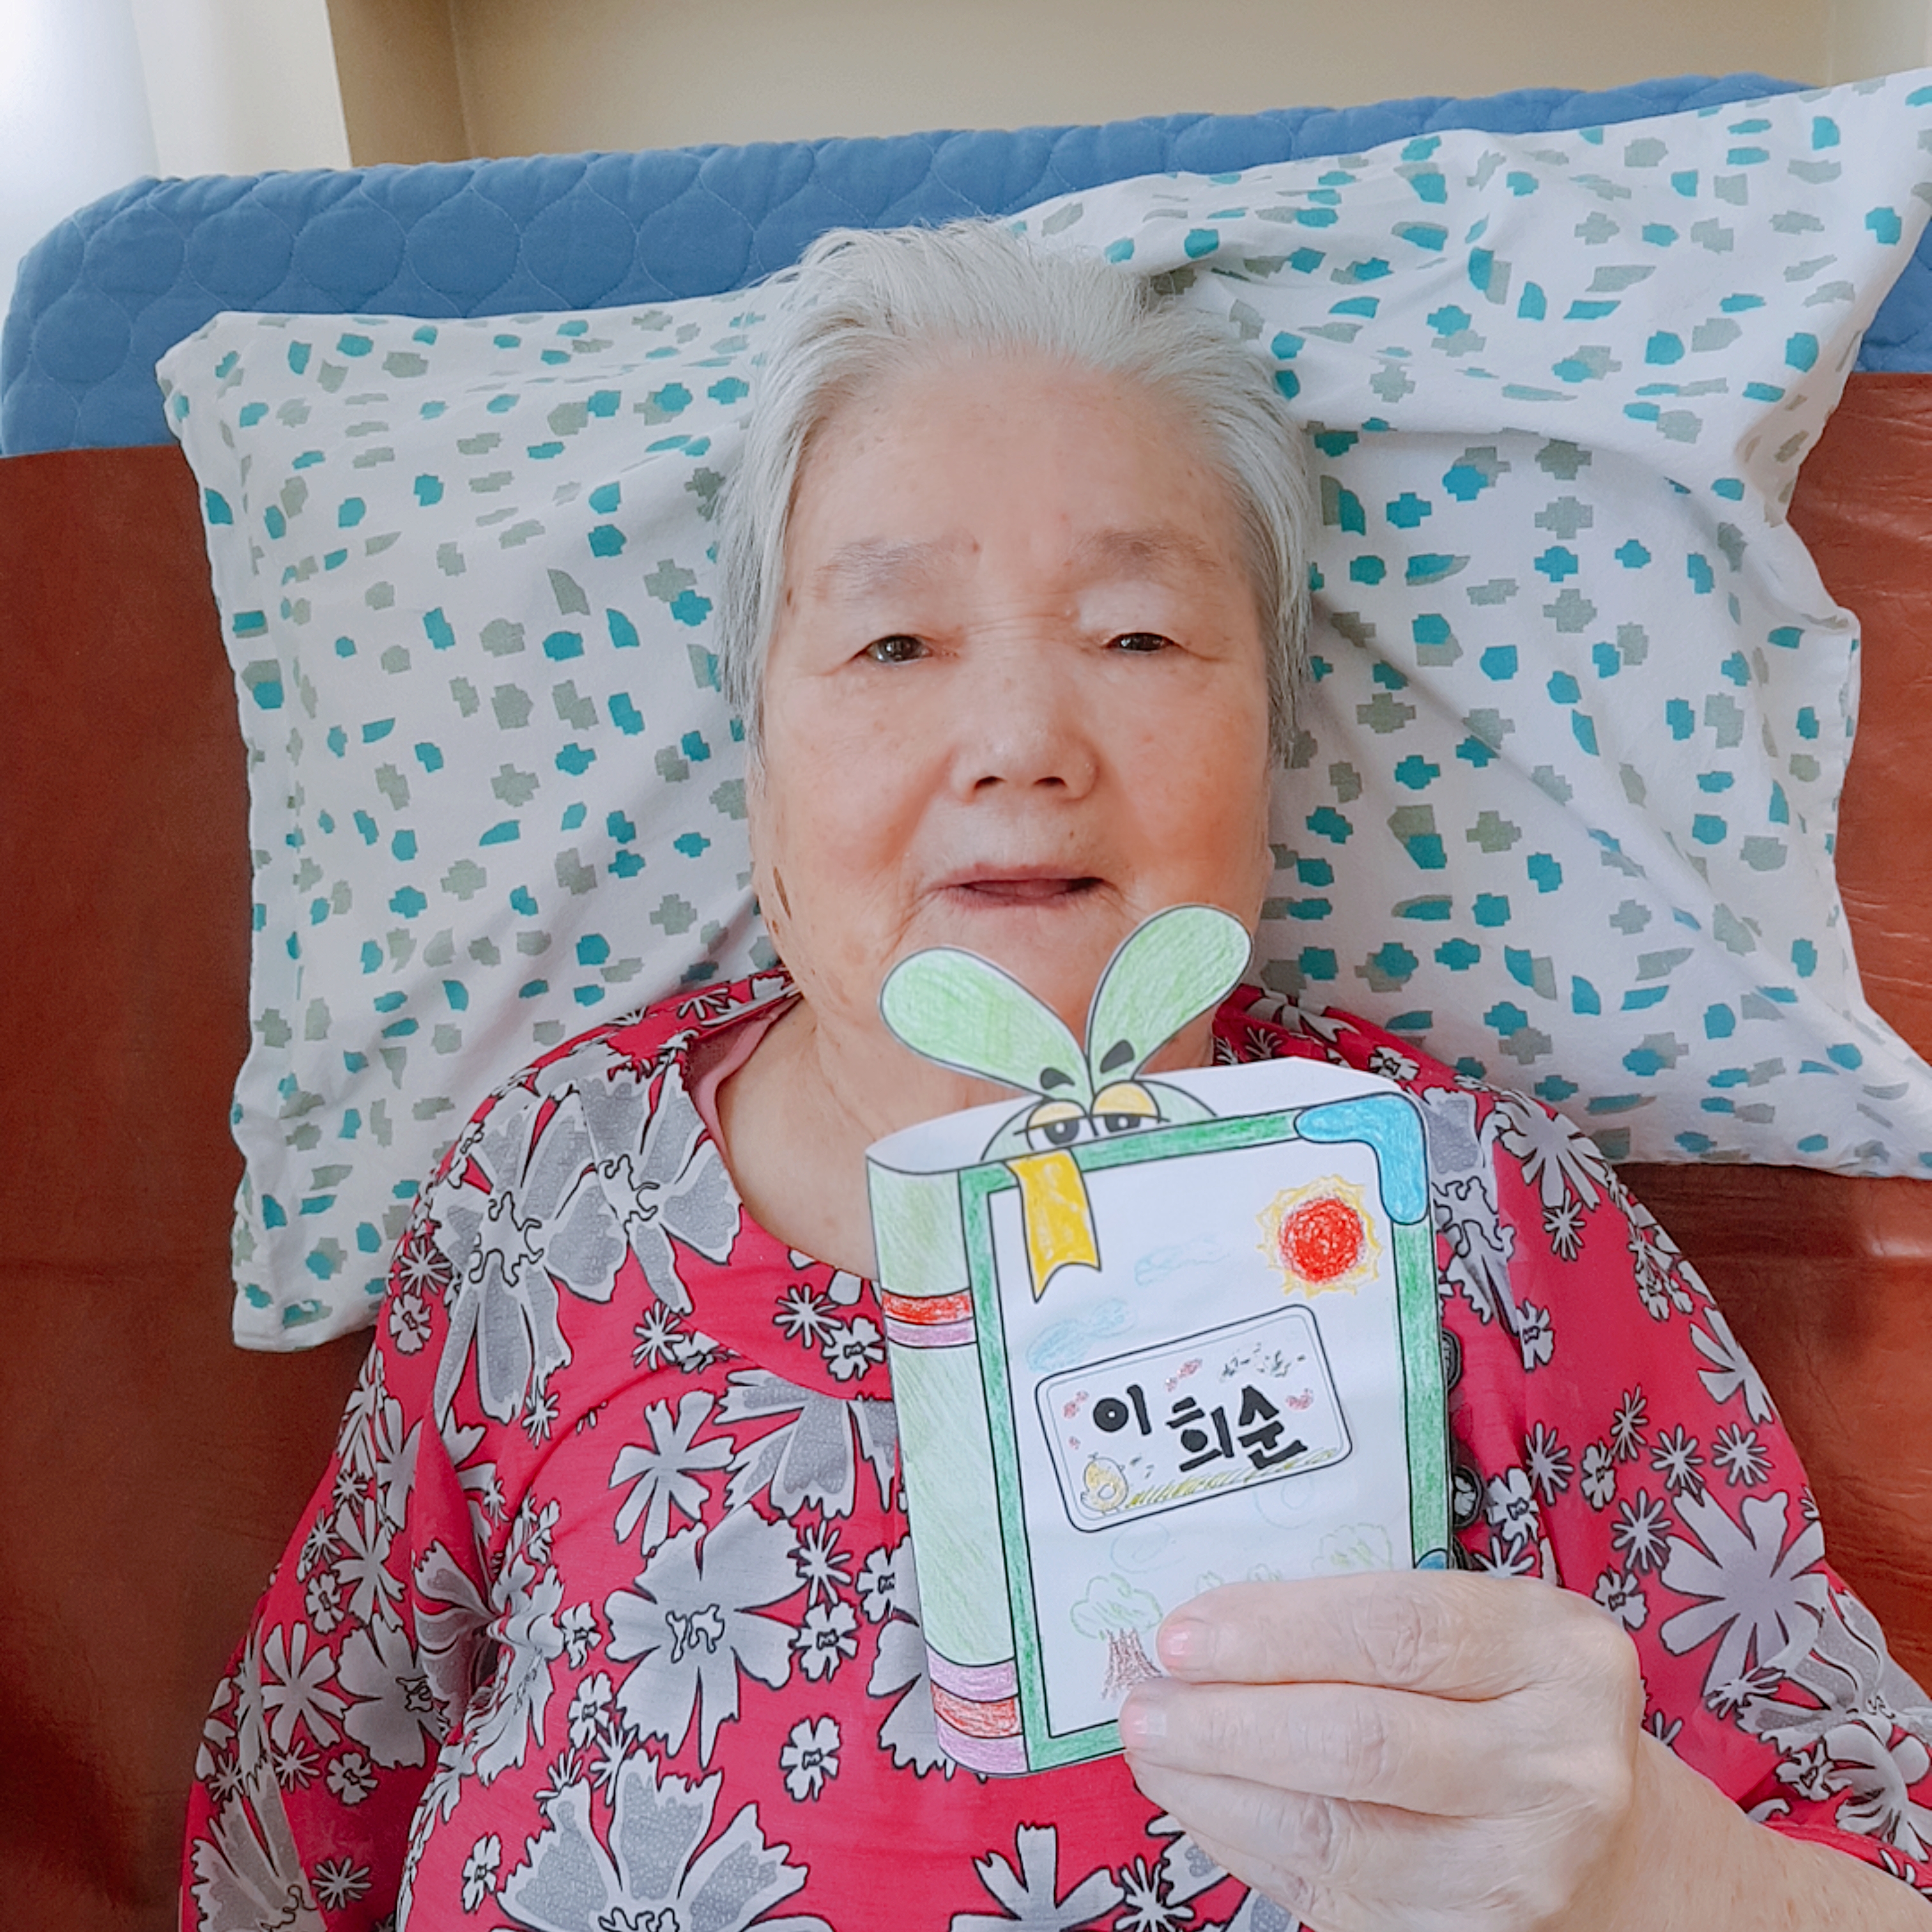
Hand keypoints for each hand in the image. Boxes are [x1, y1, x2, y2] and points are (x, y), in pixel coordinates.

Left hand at [1117, 1571, 1649, 1931]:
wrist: (1618, 1847)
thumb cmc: (1512, 1705)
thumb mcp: (1478, 1629)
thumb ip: (1363, 1621)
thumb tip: (1206, 1629)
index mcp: (1559, 1653)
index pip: (1396, 1629)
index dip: (1275, 1631)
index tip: (1182, 1633)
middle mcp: (1557, 1766)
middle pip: (1361, 1739)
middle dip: (1229, 1721)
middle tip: (1144, 1701)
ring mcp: (1522, 1868)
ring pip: (1335, 1833)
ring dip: (1217, 1789)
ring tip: (1152, 1749)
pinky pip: (1331, 1894)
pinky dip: (1247, 1843)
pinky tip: (1202, 1802)